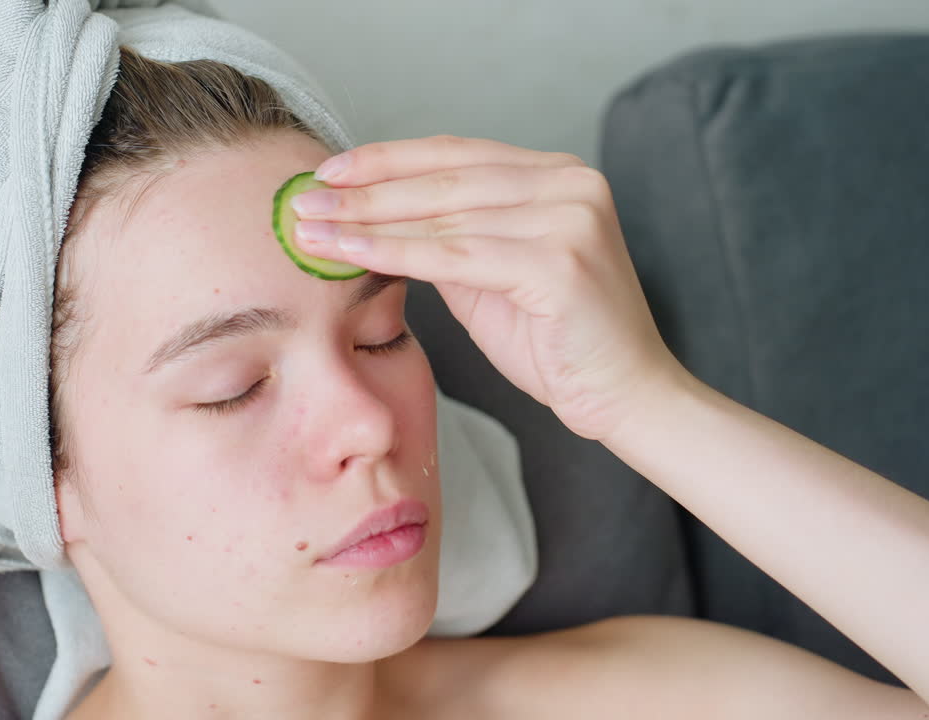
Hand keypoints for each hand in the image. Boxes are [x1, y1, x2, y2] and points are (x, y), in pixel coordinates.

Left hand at [292, 134, 688, 440]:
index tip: (330, 170)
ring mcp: (570, 218)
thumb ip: (449, 239)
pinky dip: (396, 252)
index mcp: (558, 176)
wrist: (625, 397)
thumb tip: (373, 218)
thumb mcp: (493, 277)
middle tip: (303, 198)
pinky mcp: (560, 261)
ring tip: (311, 228)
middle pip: (444, 179)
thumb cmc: (559, 344)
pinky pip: (456, 256)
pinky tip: (350, 251)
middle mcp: (570, 183)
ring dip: (367, 221)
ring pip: (444, 216)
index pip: (457, 155)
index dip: (388, 159)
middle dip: (365, 189)